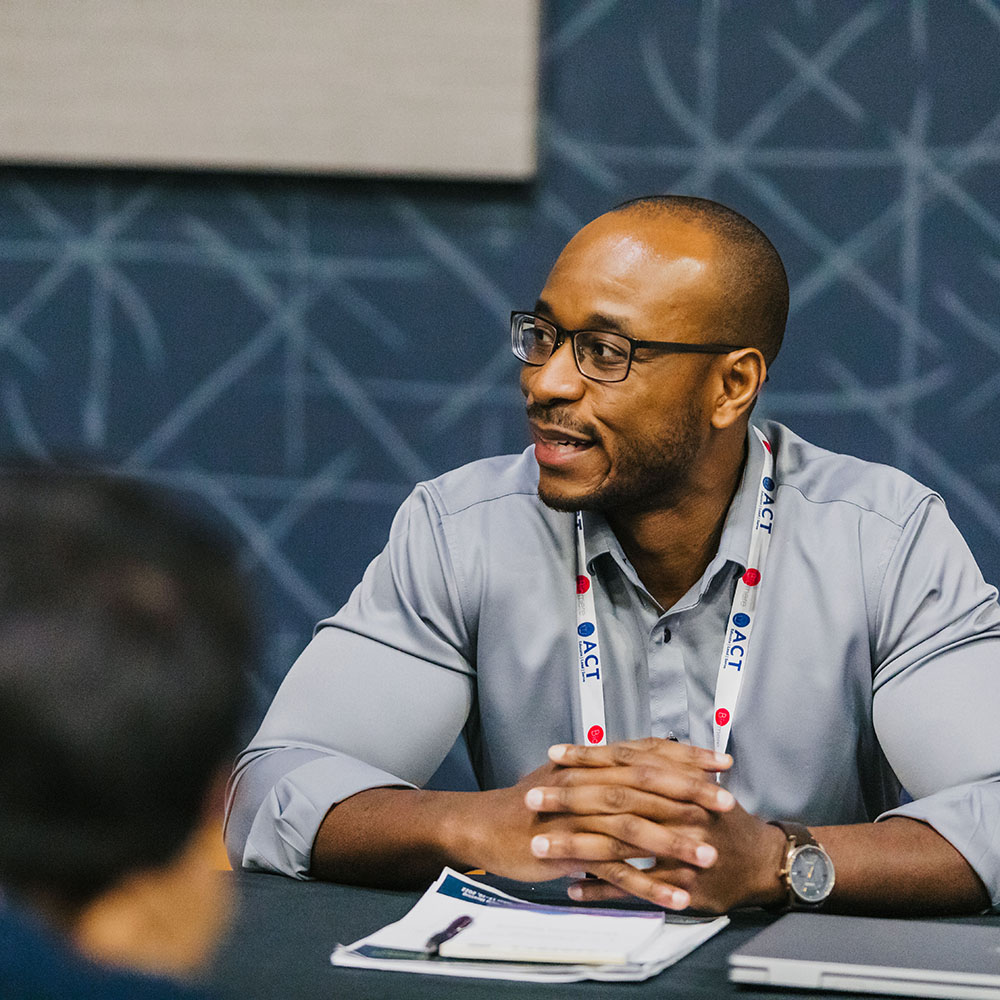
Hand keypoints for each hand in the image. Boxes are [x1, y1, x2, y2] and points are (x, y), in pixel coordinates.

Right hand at [460, 739, 730, 890]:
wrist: (485, 825)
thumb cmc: (531, 804)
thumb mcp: (571, 776)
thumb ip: (606, 769)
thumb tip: (644, 760)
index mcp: (593, 765)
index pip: (648, 753)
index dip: (686, 756)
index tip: (722, 762)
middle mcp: (589, 784)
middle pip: (647, 785)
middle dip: (691, 793)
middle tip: (728, 804)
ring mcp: (580, 818)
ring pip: (634, 827)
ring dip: (675, 842)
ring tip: (708, 856)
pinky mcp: (571, 851)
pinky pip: (616, 871)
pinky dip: (648, 885)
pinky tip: (676, 897)